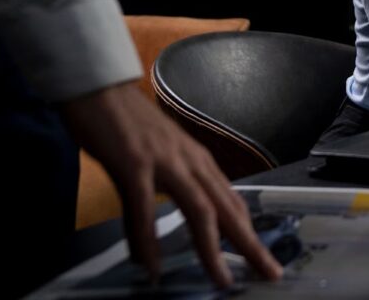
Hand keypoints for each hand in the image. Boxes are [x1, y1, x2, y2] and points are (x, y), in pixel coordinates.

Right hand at [59, 83, 281, 286]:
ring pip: (199, 210)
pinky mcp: (133, 163)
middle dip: (250, 245)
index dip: (250, 233)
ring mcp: (163, 161)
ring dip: (211, 249)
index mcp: (198, 161)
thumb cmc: (129, 124)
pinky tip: (150, 265)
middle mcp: (189, 161)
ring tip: (222, 279)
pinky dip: (148, 239)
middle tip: (268, 274)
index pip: (233, 203)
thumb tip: (169, 231)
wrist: (100, 88)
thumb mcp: (161, 157)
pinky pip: (143, 208)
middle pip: (228, 209)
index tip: (263, 260)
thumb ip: (172, 189)